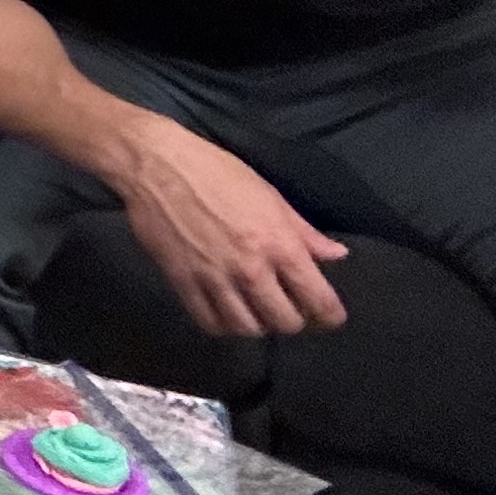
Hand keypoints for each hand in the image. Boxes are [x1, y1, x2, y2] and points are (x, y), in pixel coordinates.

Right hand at [109, 122, 349, 340]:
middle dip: (295, 320)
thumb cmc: (219, 172)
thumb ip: (305, 232)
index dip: (330, 315)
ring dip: (258, 324)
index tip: (328, 315)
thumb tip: (337, 256)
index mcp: (279, 244)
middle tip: (289, 307)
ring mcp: (214, 278)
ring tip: (257, 311)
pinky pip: (209, 322)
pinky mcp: (182, 282)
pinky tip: (226, 312)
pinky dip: (223, 325)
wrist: (158, 166)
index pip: (318, 299)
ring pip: (247, 328)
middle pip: (285, 322)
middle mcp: (251, 268)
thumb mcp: (271, 196)